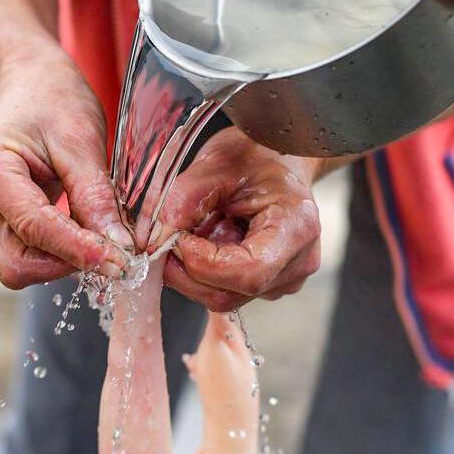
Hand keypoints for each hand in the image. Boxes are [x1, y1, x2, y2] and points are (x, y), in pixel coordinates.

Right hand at [0, 49, 131, 288]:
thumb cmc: (54, 100)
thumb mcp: (82, 141)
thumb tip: (118, 248)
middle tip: (110, 249)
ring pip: (19, 266)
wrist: (32, 84)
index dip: (79, 250)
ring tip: (96, 233)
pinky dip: (56, 252)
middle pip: (16, 264)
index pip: (33, 228)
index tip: (120, 260)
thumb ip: (95, 196)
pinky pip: (23, 254)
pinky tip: (81, 231)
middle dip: (65, 263)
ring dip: (62, 260)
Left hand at [153, 127, 323, 311]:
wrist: (281, 160)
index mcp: (296, 227)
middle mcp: (298, 261)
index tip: (176, 238)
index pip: (248, 272)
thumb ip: (183, 199)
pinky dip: (202, 273)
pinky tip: (205, 242)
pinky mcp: (270, 285)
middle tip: (166, 239)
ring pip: (223, 298)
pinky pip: (226, 292)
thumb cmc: (258, 156)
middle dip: (186, 270)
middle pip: (230, 293)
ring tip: (189, 234)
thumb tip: (155, 237)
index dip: (202, 263)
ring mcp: (286, 278)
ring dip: (191, 272)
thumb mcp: (216, 164)